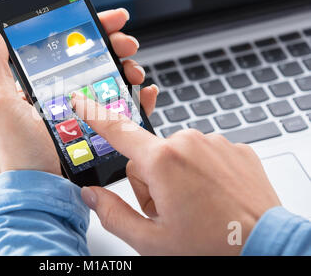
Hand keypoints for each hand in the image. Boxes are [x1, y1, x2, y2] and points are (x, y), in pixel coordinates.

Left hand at [0, 9, 158, 175]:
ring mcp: (79, 115)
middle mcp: (59, 97)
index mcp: (37, 87)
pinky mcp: (95, 132)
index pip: (65, 47)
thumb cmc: (17, 156)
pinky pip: (119, 109)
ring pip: (108, 82)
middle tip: (127, 45)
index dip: (89, 29)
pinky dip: (134, 98)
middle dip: (113, 46)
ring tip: (133, 71)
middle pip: (92, 62)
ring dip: (126, 70)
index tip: (109, 21)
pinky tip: (142, 92)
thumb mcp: (0, 105)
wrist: (40, 196)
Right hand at [71, 94, 280, 254]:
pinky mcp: (233, 148)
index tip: (80, 101)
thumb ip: (112, 213)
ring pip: (175, 154)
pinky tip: (213, 196)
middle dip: (150, 180)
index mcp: (162, 161)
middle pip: (147, 154)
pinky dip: (201, 173)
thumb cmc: (213, 246)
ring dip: (176, 177)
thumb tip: (91, 195)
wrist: (268, 247)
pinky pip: (202, 154)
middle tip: (169, 209)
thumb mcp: (151, 240)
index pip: (117, 130)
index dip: (94, 115)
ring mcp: (213, 143)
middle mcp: (188, 142)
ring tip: (195, 205)